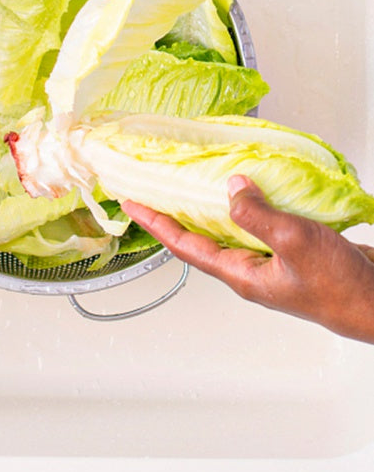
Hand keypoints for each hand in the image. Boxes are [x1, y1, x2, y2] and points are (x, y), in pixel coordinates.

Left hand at [122, 175, 373, 342]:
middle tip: (151, 189)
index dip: (154, 222)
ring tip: (190, 182)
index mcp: (241, 273)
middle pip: (199, 236)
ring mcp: (271, 262)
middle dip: (173, 212)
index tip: (129, 204)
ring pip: (229, 230)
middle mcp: (250, 269)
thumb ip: (256, 215)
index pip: (183, 244)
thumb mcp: (293, 242)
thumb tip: (231, 188)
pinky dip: (247, 206)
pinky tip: (251, 189)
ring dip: (209, 206)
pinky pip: (258, 225)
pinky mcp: (291, 252)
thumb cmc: (342, 288)